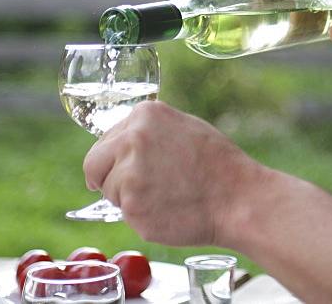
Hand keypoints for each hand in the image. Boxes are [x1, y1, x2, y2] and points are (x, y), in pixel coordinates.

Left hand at [83, 101, 259, 246]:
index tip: (129, 169)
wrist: (238, 198)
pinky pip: (124, 214)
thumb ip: (148, 131)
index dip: (115, 159)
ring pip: (109, 192)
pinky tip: (169, 209)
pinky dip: (142, 217)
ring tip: (166, 196)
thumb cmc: (217, 165)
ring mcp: (129, 173)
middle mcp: (131, 138)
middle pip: (93, 164)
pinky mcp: (132, 206)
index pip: (105, 139)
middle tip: (136, 190)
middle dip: (108, 179)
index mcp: (144, 114)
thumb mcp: (183, 128)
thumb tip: (120, 143)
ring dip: (129, 200)